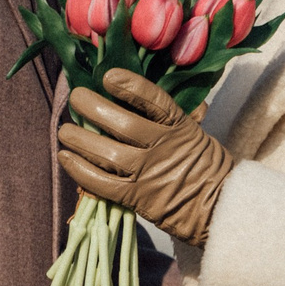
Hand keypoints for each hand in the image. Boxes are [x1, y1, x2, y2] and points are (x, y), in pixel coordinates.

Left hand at [57, 69, 236, 246]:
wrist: (220, 209)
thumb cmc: (205, 167)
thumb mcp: (197, 133)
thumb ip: (173, 114)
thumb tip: (151, 86)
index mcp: (180, 127)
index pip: (154, 101)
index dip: (130, 86)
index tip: (108, 76)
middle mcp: (163, 147)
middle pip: (122, 124)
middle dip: (93, 108)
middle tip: (76, 98)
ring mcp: (148, 173)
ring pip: (107, 153)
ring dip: (79, 139)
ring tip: (64, 130)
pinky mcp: (136, 198)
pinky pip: (101, 183)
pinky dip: (80, 170)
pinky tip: (66, 157)